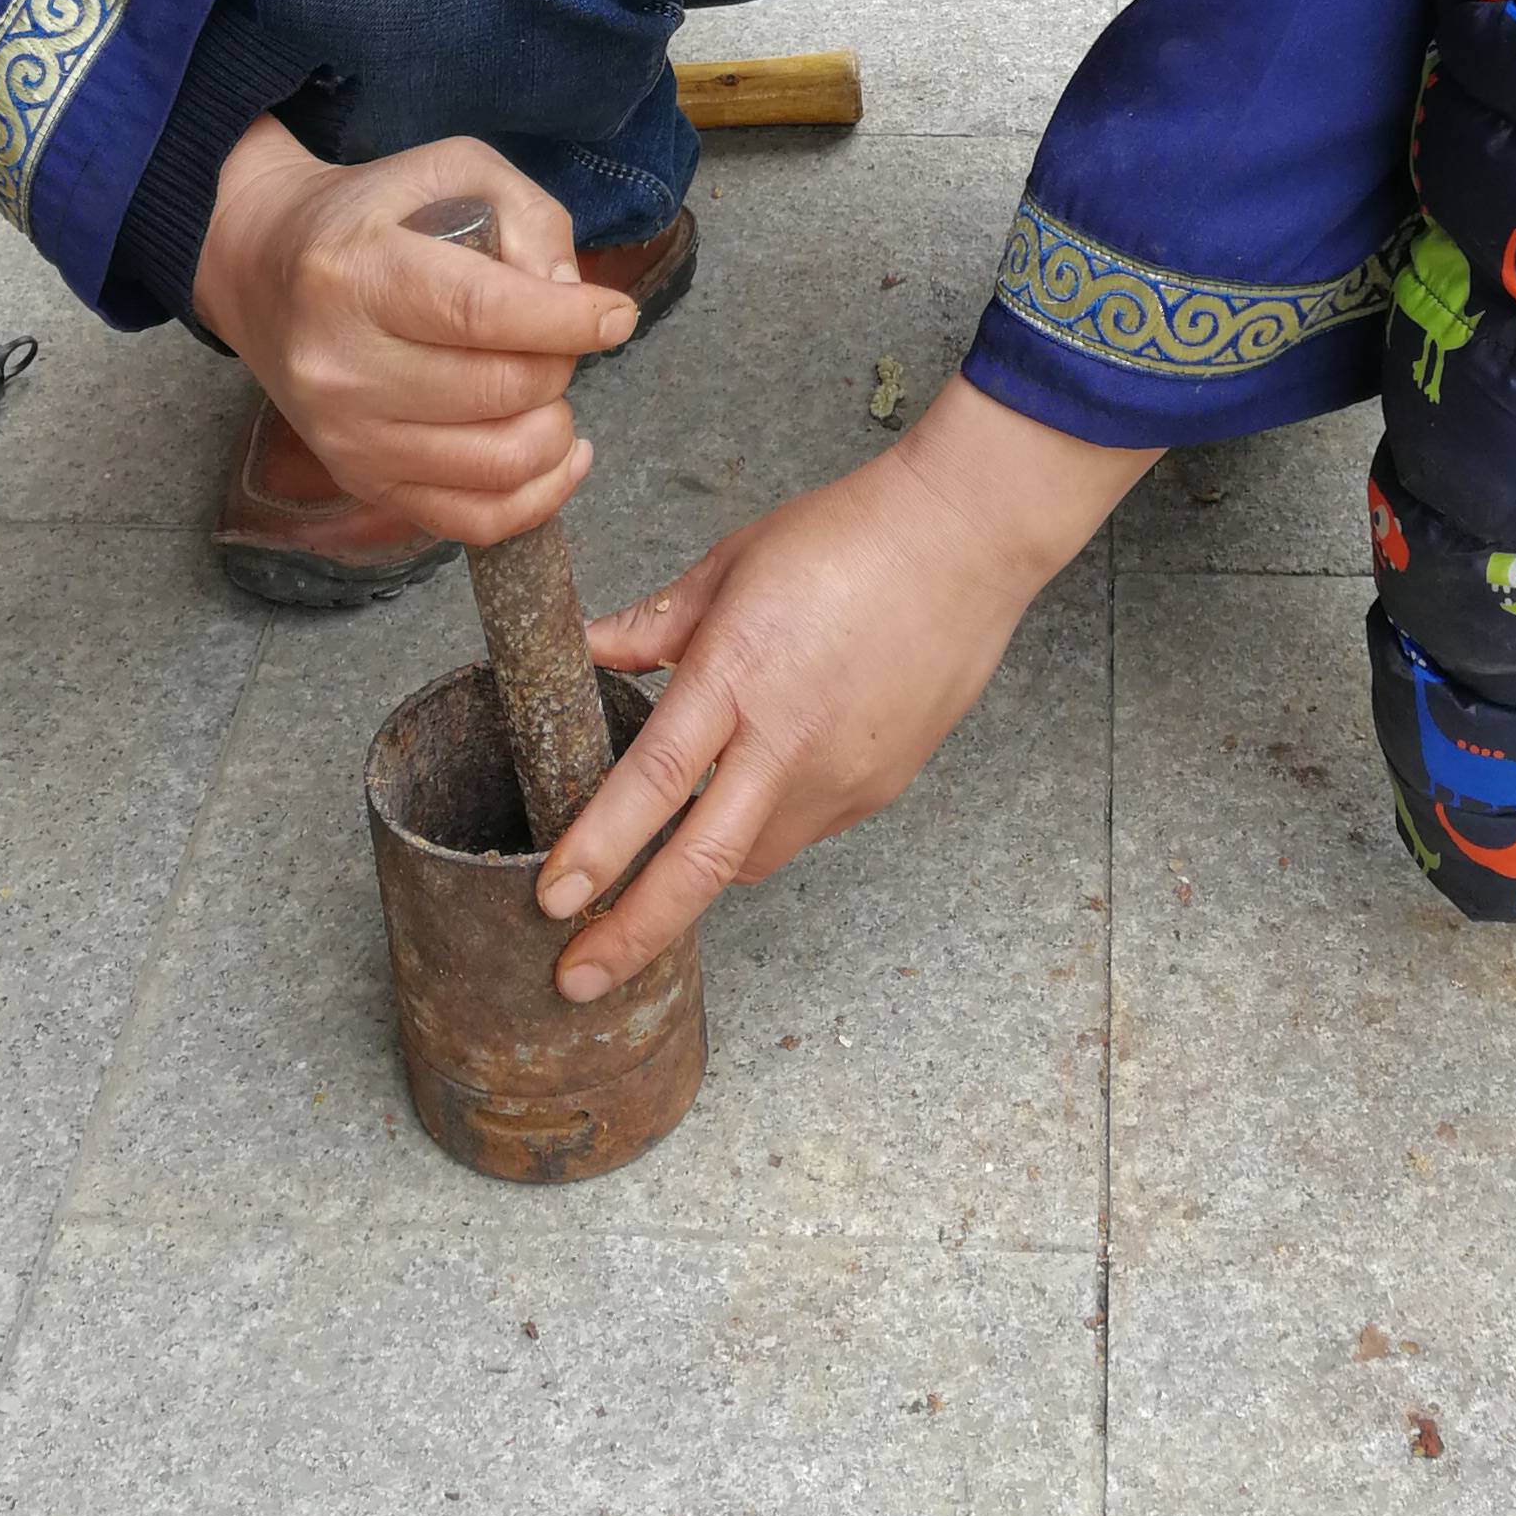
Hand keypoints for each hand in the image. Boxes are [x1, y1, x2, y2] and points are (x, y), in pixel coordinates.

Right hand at [191, 119, 637, 545]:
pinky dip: (538, 496)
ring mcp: (348, 438)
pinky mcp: (363, 484)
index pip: (481, 313)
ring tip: (544, 387)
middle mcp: (341, 367)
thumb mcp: (447, 171)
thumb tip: (573, 296)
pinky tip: (559, 455)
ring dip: (553, 427)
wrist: (262, 271)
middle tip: (555, 337)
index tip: (615, 316)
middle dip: (558, 363)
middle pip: (500, 390)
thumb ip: (524, 216)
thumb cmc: (370, 217)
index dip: (567, 321)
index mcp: (356, 274)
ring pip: (497, 465)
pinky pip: (474, 521)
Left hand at [531, 375, 1160, 996]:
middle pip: (700, 863)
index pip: (654, 783)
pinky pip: (801, 831)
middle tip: (575, 978)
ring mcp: (840, 774)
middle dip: (631, 933)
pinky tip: (756, 786)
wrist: (964, 542)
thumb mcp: (729, 565)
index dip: (599, 850)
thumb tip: (584, 650)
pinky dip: (763, 825)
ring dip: (698, 871)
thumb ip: (652, 626)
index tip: (551, 900)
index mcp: (738, 675)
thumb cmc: (846, 537)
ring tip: (658, 866)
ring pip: (750, 858)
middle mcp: (788, 740)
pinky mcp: (878, 789)